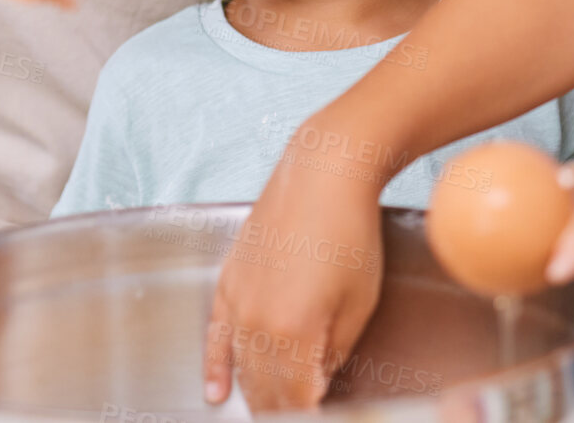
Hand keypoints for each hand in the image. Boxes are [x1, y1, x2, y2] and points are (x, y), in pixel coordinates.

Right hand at [203, 149, 384, 409]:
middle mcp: (256, 323)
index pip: (296, 400)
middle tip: (301, 413)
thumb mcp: (358, 304)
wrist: (324, 173)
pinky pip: (215, 336)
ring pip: (241, 368)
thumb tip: (319, 380)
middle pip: (265, 391)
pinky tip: (215, 392)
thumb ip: (335, 353)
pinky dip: (215, 367)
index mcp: (293, 333)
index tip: (320, 417)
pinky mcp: (228, 280)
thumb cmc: (350, 232)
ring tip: (269, 413)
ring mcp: (237, 301)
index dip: (308, 415)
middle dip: (282, 411)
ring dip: (256, 396)